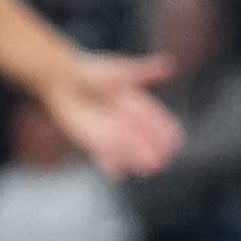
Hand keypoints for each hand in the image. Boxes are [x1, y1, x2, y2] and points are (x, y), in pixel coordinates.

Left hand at [43, 52, 180, 178]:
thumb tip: (168, 65)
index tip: (176, 141)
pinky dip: (110, 163)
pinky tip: (116, 175)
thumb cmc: (93, 72)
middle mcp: (126, 122)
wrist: (64, 80)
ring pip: (127, 149)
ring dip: (137, 160)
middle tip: (162, 160)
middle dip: (152, 149)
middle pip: (144, 138)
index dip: (165, 131)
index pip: (156, 120)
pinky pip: (104, 154)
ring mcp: (111, 132)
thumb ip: (144, 72)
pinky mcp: (93, 139)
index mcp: (137, 105)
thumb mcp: (121, 71)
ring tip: (149, 169)